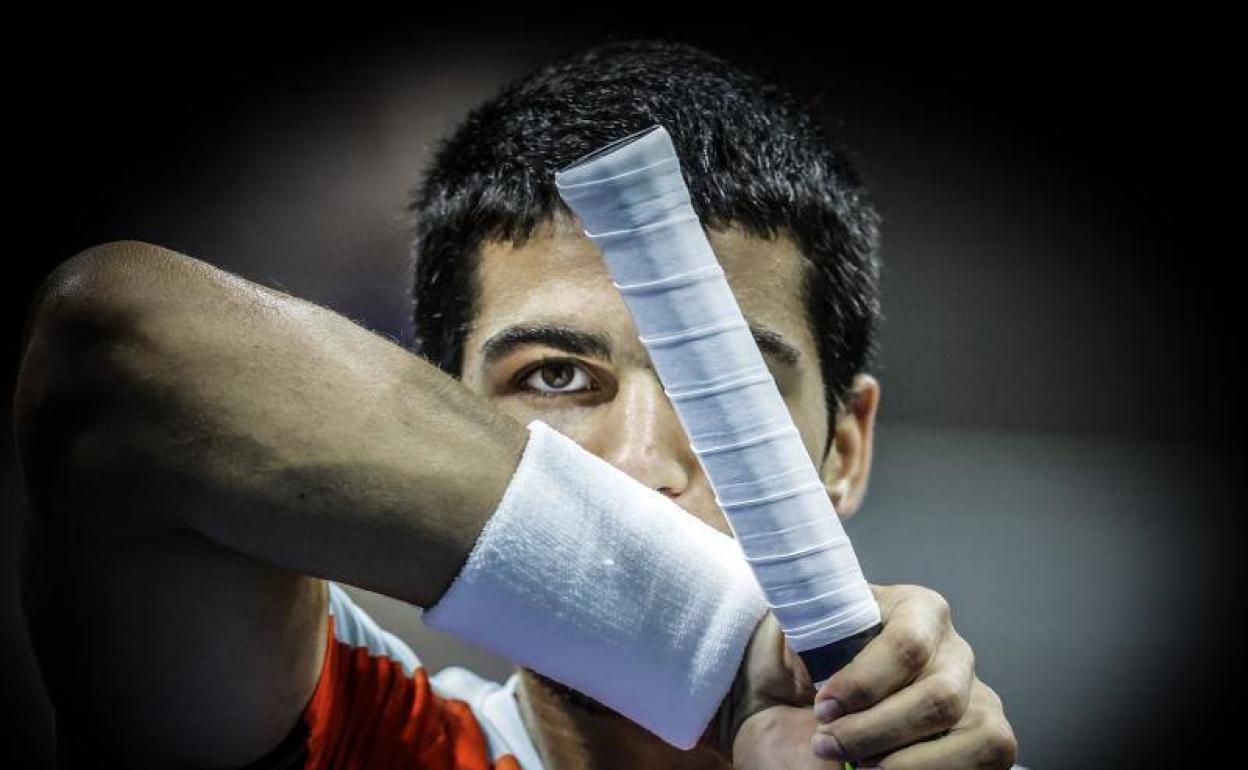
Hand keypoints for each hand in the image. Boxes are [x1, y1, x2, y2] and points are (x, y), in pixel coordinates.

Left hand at [708, 584, 1015, 769]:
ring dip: (905, 763)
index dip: (864, 683)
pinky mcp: (989, 741)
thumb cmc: (818, 659)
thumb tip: (810, 655)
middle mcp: (957, 653)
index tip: (823, 708)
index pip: (907, 645)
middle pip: (938, 699)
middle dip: (876, 731)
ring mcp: (979, 698)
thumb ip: (812, 631)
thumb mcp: (806, 631)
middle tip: (827, 745)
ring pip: (970, 738)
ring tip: (857, 765)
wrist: (827, 697)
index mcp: (918, 610)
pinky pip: (983, 765)